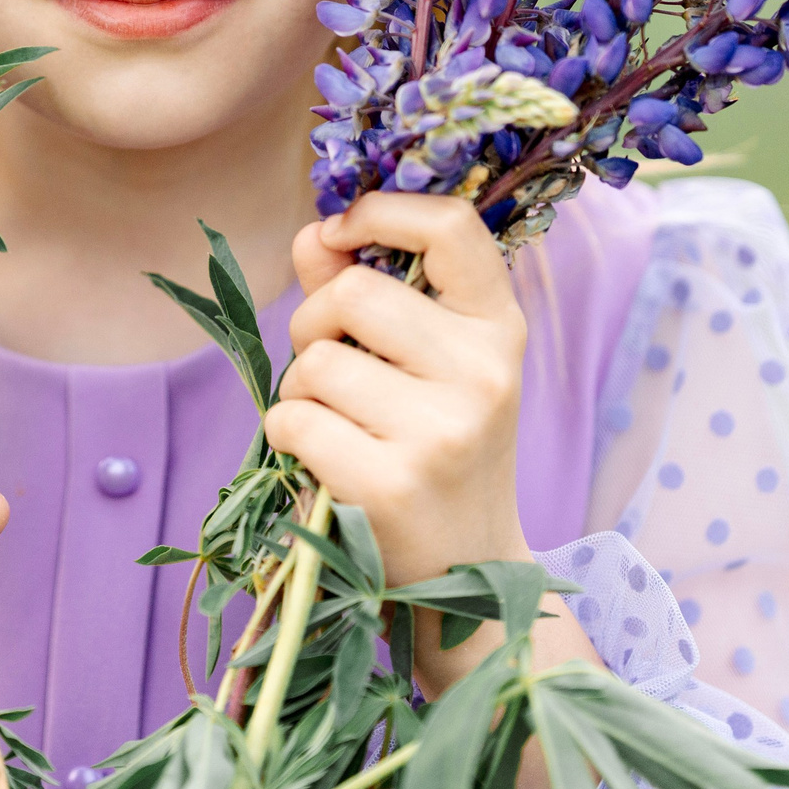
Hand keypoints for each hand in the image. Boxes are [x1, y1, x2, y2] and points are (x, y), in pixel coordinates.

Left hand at [265, 193, 534, 693]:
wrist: (466, 577)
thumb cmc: (435, 452)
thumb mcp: (426, 366)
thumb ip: (367, 293)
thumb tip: (315, 234)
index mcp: (499, 329)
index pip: (452, 226)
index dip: (381, 211)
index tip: (342, 232)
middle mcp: (484, 374)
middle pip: (352, 295)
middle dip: (314, 325)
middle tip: (333, 370)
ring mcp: (442, 431)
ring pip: (313, 361)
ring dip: (301, 390)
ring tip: (340, 426)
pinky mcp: (392, 483)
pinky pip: (292, 419)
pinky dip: (289, 435)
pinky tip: (327, 464)